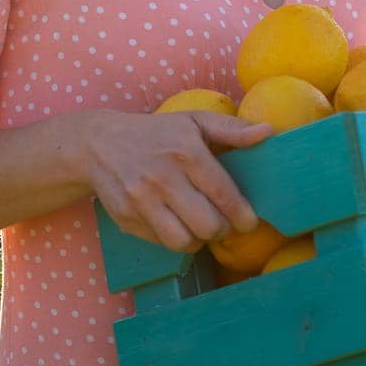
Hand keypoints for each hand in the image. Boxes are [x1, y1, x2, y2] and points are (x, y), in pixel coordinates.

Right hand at [80, 109, 274, 253]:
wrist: (99, 143)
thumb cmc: (156, 133)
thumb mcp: (193, 121)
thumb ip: (231, 129)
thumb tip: (267, 132)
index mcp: (186, 152)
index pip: (224, 195)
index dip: (242, 216)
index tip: (248, 221)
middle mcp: (163, 177)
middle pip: (208, 225)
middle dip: (222, 229)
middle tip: (223, 222)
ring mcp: (141, 200)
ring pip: (184, 242)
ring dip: (198, 240)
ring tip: (200, 226)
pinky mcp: (126, 218)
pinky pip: (161, 243)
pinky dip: (174, 239)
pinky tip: (176, 223)